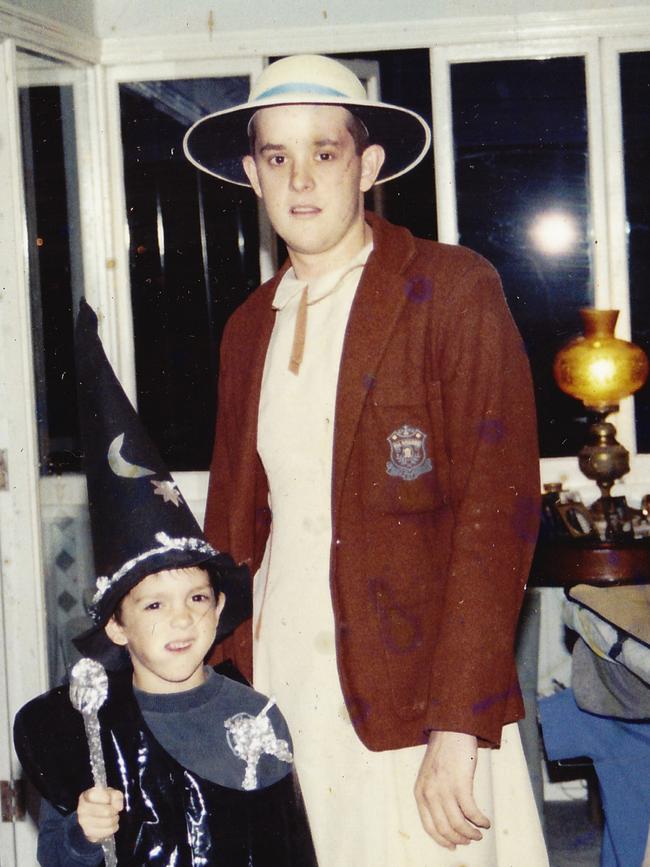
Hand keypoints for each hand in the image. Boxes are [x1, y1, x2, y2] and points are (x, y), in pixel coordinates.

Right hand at [76, 786, 122, 842]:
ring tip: (114, 817)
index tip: (109, 799)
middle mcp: (82, 810)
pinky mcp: (89, 835)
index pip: (93, 796)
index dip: (105, 797)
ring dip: (115, 820)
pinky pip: (106, 832)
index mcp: (85, 797)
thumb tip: (118, 806)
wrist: (94, 814)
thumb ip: (116, 796)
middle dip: (114, 810)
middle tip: (115, 810)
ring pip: (108, 822)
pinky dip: (112, 828)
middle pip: (106, 811)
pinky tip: (111, 825)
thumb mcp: (110, 793)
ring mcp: (84, 824)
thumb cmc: (103, 801)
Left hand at [414, 730, 489, 849]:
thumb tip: (447, 818)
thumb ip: (433, 794)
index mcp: (420, 792)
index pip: (429, 827)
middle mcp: (429, 793)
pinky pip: (471, 812)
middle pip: (445, 829)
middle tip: (471, 840)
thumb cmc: (444, 751)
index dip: (443, 840)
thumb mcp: (430, 775)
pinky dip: (480, 821)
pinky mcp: (460, 784)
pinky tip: (486, 821)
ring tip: (480, 832)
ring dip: (472, 833)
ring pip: (459, 824)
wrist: (451, 729)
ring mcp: (444, 789)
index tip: (454, 846)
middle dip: (459, 839)